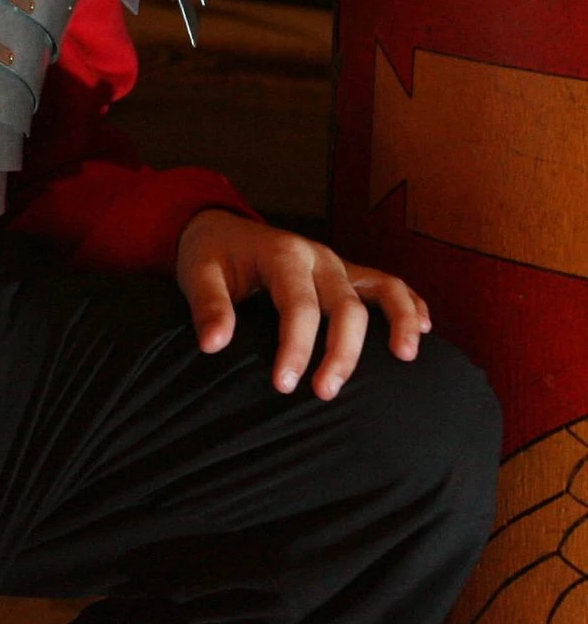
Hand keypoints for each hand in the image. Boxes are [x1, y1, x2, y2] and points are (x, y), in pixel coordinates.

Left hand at [175, 209, 431, 401]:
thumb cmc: (210, 255)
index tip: (283, 385)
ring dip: (398, 320)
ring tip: (406, 356)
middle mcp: (317, 256)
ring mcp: (337, 263)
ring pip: (380, 287)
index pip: (298, 305)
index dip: (296, 347)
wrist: (219, 229)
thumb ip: (208, 306)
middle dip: (341, 352)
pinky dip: (409, 303)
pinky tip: (425, 329)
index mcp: (282, 254)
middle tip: (324, 394)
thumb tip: (214, 344)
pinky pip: (386, 284)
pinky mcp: (346, 273)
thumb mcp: (197, 273)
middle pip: (344, 305)